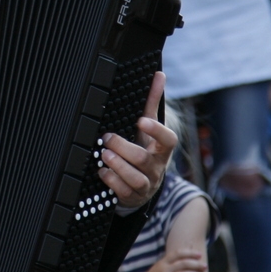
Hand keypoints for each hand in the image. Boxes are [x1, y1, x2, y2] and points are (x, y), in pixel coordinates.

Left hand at [99, 71, 174, 208]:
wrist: (143, 185)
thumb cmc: (145, 150)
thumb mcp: (149, 128)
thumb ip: (152, 103)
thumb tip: (159, 75)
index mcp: (162, 149)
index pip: (168, 140)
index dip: (156, 131)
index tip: (141, 121)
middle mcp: (156, 168)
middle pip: (143, 159)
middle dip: (123, 147)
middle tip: (107, 138)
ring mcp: (146, 184)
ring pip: (135, 178)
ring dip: (117, 165)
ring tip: (104, 154)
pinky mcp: (133, 196)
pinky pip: (123, 191)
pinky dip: (111, 180)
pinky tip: (102, 170)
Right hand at [131, 250, 207, 271]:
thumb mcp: (157, 269)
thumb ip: (168, 264)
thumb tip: (181, 260)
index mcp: (162, 263)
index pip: (178, 254)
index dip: (190, 253)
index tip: (199, 255)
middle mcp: (164, 270)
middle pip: (183, 263)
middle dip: (196, 264)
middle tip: (205, 266)